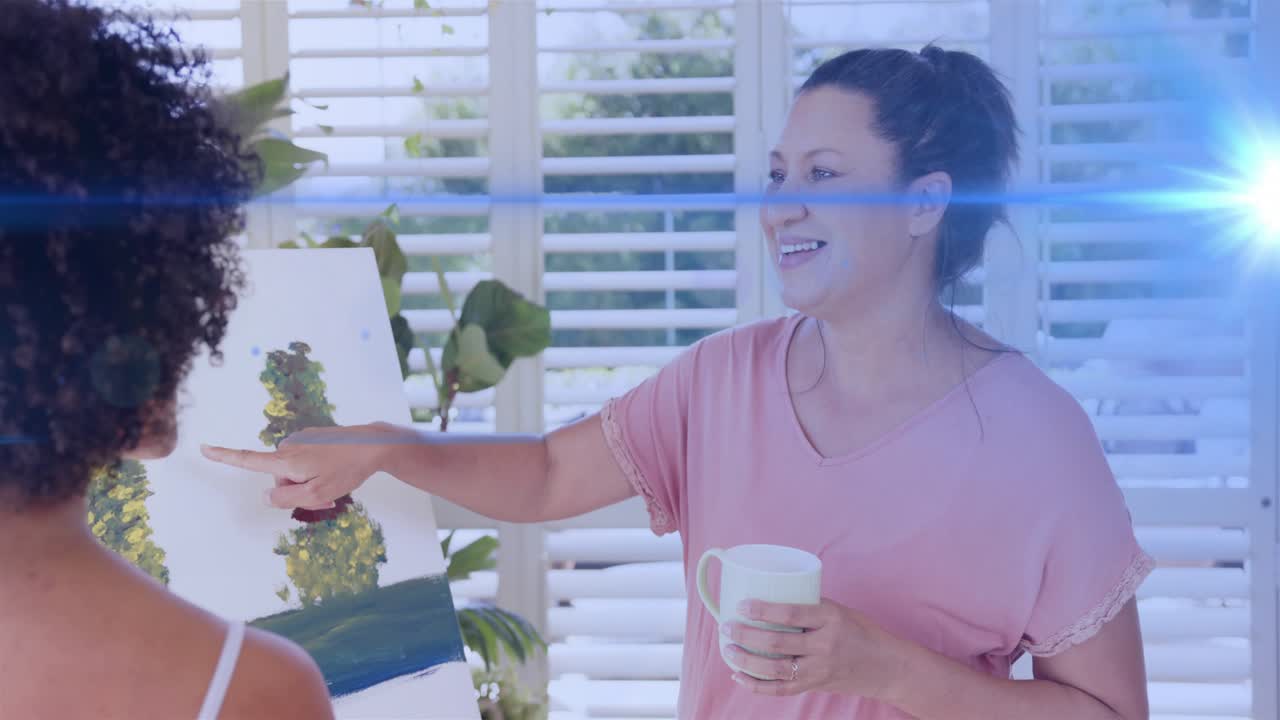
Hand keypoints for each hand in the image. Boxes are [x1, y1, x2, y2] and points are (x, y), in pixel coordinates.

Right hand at [200, 422, 411, 511]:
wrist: (372, 445)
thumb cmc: (346, 471)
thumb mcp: (316, 495)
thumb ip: (286, 499)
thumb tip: (265, 496)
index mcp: (285, 461)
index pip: (247, 460)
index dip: (224, 456)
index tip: (203, 448)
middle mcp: (289, 447)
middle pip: (279, 480)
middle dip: (297, 491)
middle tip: (325, 497)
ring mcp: (302, 441)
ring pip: (295, 473)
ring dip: (309, 483)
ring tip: (334, 483)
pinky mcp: (314, 438)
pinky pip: (307, 463)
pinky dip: (317, 472)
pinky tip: (337, 471)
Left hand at [722, 598, 907, 699]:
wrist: (887, 666)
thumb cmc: (860, 631)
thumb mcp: (839, 610)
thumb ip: (808, 607)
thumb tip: (770, 597)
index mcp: (831, 618)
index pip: (792, 614)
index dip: (764, 610)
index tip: (742, 605)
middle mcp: (825, 645)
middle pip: (778, 644)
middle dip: (747, 636)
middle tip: (726, 626)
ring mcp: (820, 669)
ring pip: (776, 670)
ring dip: (747, 661)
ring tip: (728, 650)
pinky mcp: (815, 686)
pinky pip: (781, 689)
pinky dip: (757, 685)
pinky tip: (739, 676)